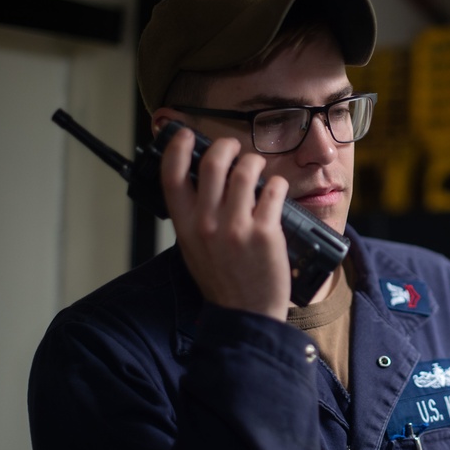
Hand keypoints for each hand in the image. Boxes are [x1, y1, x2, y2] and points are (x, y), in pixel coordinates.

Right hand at [160, 127, 290, 321]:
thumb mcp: (194, 248)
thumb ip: (194, 216)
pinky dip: (277, 183)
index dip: (178, 147)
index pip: (172, 175)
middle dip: (226, 145)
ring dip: (254, 161)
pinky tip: (276, 189)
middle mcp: (207, 224)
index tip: (187, 135)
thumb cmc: (221, 280)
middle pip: (212, 163)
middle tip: (235, 148)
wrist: (245, 314)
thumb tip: (200, 180)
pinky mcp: (265, 233)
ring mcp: (236, 228)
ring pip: (246, 171)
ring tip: (258, 167)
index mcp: (185, 226)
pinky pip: (273, 190)